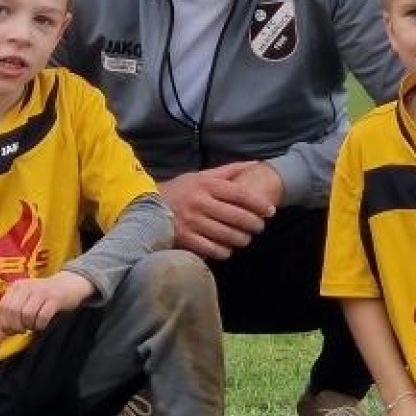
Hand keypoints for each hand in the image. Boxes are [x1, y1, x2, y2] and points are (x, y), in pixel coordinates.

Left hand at [0, 272, 93, 332]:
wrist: (71, 284)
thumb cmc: (46, 296)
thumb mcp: (27, 297)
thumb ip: (15, 308)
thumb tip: (3, 328)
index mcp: (17, 286)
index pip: (2, 307)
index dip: (5, 322)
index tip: (11, 330)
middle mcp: (27, 286)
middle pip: (13, 311)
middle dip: (16, 326)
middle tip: (23, 330)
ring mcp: (41, 291)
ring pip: (26, 314)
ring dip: (29, 325)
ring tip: (33, 326)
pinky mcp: (55, 298)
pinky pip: (42, 317)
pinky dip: (41, 325)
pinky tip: (43, 325)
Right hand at [158, 163, 277, 259]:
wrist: (145, 206)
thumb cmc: (180, 190)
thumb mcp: (201, 176)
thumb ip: (229, 171)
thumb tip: (256, 164)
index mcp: (206, 185)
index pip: (240, 194)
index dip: (258, 203)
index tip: (270, 210)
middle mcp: (200, 202)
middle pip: (237, 217)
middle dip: (254, 224)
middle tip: (259, 227)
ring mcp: (192, 222)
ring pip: (227, 235)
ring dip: (242, 239)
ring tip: (245, 239)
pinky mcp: (185, 239)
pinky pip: (212, 249)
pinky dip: (224, 251)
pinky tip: (227, 249)